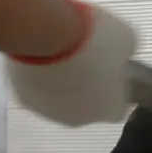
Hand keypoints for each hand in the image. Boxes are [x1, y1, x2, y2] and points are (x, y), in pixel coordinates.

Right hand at [6, 0, 139, 126]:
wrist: (47, 33)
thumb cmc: (93, 38)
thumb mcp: (126, 37)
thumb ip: (126, 53)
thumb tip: (124, 53)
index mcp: (108, 109)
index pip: (118, 109)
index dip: (118, 90)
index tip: (115, 72)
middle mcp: (79, 119)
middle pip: (88, 106)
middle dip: (90, 86)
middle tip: (88, 58)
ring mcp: (49, 112)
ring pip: (61, 100)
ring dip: (65, 83)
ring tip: (64, 53)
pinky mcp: (25, 100)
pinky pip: (39, 90)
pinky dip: (43, 78)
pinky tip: (44, 55)